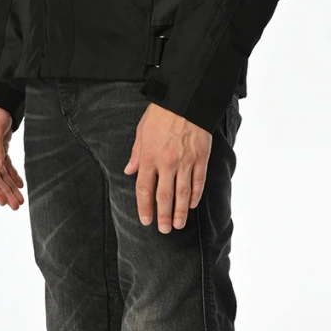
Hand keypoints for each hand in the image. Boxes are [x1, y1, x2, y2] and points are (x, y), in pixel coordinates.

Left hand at [123, 103, 210, 231]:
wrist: (186, 100)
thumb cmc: (161, 113)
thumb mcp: (141, 131)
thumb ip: (136, 154)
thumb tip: (129, 171)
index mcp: (149, 157)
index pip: (145, 189)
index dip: (145, 207)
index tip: (146, 220)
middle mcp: (167, 163)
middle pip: (164, 196)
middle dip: (164, 216)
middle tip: (165, 230)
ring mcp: (185, 162)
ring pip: (183, 194)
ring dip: (181, 212)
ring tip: (179, 225)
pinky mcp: (201, 158)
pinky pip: (198, 182)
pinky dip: (196, 195)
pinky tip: (193, 205)